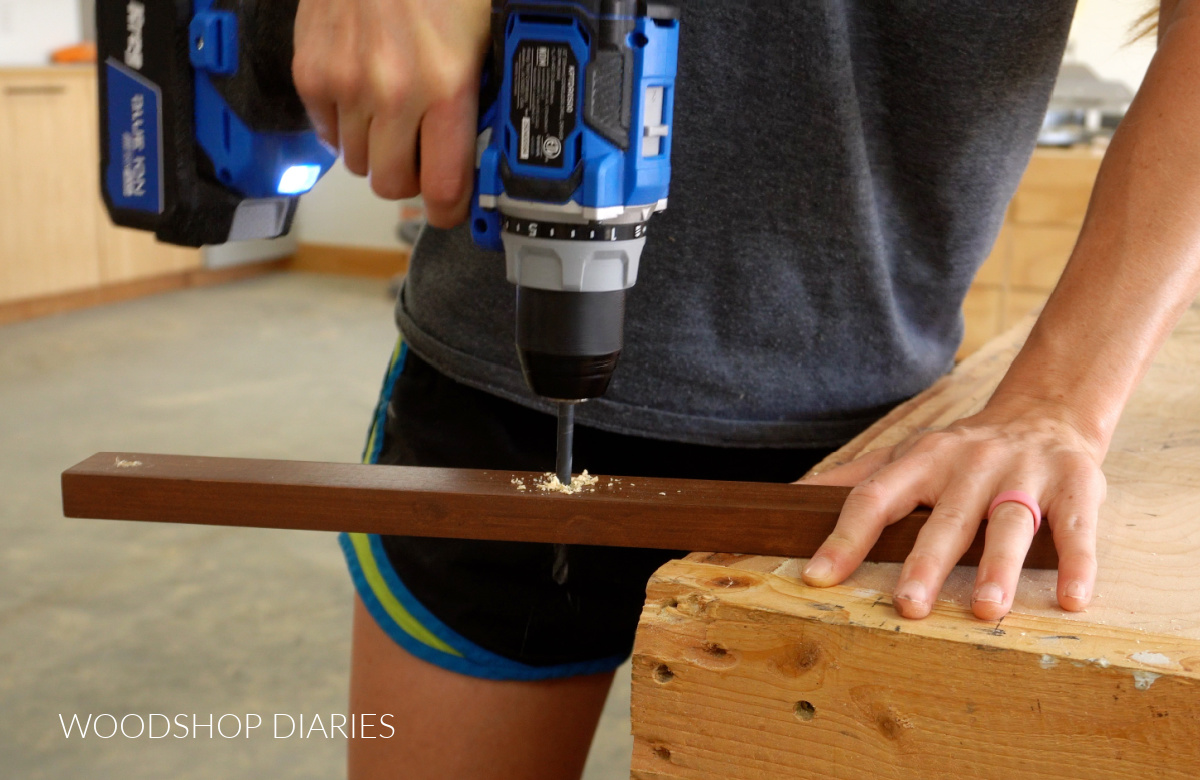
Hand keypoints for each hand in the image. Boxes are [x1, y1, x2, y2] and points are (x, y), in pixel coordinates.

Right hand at [293, 0, 489, 224]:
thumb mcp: (483, 37)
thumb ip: (480, 96)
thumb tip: (483, 148)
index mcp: (446, 86)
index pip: (443, 187)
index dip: (449, 210)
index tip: (451, 210)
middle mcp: (393, 92)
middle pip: (392, 184)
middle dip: (409, 180)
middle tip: (422, 160)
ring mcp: (345, 83)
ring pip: (357, 163)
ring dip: (376, 151)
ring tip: (393, 119)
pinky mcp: (311, 71)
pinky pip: (327, 133)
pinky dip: (344, 126)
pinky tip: (363, 97)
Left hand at [798, 396, 1107, 620]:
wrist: (1045, 411)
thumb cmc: (962, 452)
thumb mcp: (907, 455)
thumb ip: (854, 479)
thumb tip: (789, 497)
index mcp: (921, 460)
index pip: (876, 498)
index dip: (845, 537)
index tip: (818, 576)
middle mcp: (970, 465)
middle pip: (945, 519)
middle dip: (926, 563)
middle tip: (908, 606)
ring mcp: (1024, 476)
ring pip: (1009, 524)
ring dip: (997, 567)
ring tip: (984, 609)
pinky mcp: (1076, 485)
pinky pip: (1076, 528)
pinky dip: (1078, 564)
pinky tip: (1072, 599)